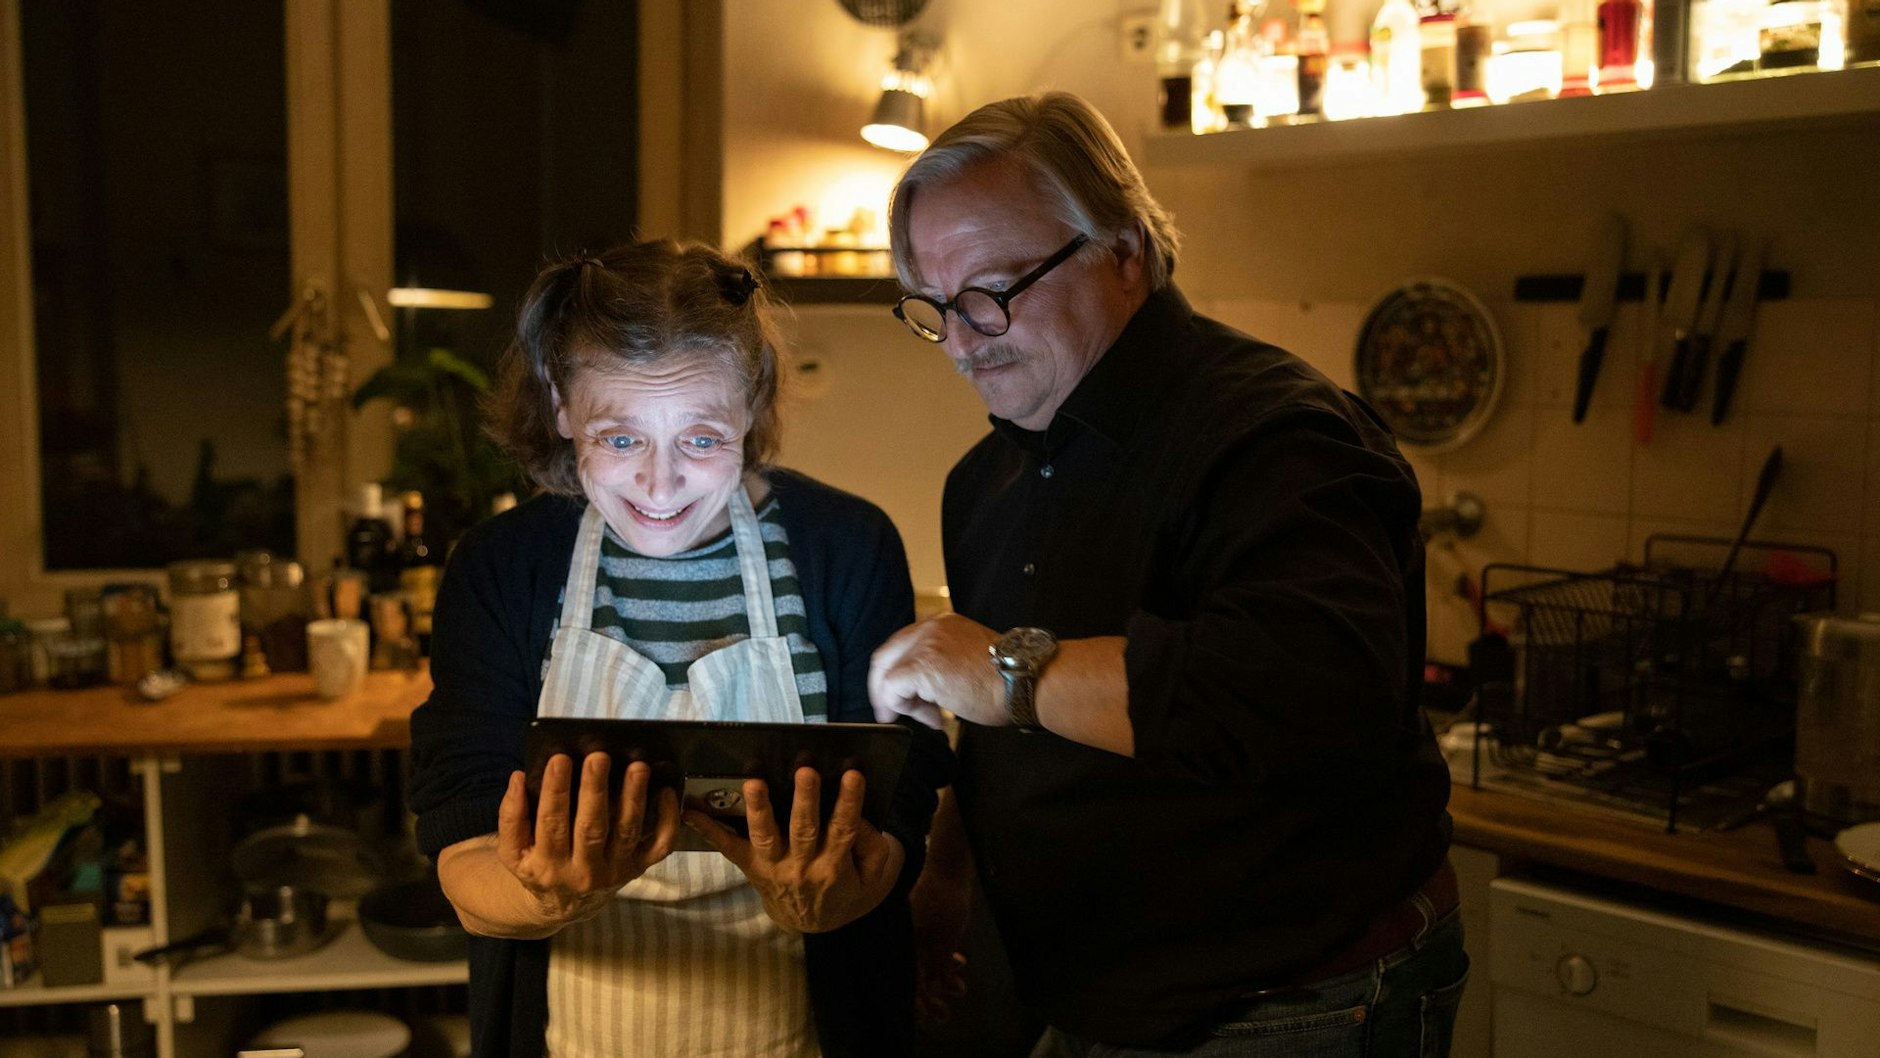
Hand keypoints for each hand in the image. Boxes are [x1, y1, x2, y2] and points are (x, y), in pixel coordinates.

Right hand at [495, 753, 679, 924]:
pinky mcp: (639, 867)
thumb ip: (511, 816)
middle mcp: (583, 872)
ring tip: (637, 767)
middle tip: (599, 757)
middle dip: (595, 791)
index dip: (555, 791)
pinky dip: (667, 820)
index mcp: (547, 865)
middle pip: (591, 828)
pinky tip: (665, 791)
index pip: (551, 824)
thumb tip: (518, 778)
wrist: (564, 903)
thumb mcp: (512, 851)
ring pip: (627, 833)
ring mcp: (615, 870)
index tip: (560, 759)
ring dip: (633, 798)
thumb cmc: (538, 863)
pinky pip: (660, 845)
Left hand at [687, 767, 904, 932]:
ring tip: (754, 782)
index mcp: (834, 867)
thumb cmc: (846, 885)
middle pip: (803, 830)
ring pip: (765, 837)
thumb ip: (871, 846)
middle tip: (806, 770)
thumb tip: (859, 816)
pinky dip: (708, 830)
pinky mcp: (751, 867)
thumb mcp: (872, 875)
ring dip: (759, 808)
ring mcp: (773, 867)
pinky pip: (728, 849)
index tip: (853, 774)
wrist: (813, 922)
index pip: (844, 830)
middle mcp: (801, 867)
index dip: (849, 803)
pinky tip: (691, 810)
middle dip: (805, 799)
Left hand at [868, 613, 1005, 728]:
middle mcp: (930, 627)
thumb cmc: (1009, 679)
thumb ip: (943, 664)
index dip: (897, 674)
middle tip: (893, 713)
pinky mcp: (922, 667)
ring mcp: (925, 645)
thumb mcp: (969, 659)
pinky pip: (892, 689)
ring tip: (927, 718)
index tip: (906, 698)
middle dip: (884, 689)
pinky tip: (929, 717)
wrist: (1027, 680)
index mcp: (942, 623)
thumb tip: (923, 691)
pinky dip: (902, 706)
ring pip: (886, 674)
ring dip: (899, 701)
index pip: (902, 645)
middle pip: (885, 656)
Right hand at [910, 867, 971, 1023]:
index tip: (927, 1018)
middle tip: (944, 1015)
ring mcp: (912, 929)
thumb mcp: (945, 940)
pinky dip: (944, 958)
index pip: (904, 979)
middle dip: (931, 995)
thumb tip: (934, 992)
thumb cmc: (945, 902)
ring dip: (942, 977)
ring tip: (961, 989)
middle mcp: (901, 938)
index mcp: (899, 943)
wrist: (950, 865)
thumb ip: (939, 967)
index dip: (915, 1001)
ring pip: (924, 961)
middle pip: (913, 974)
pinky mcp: (923, 921)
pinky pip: (930, 946)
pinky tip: (960, 964)